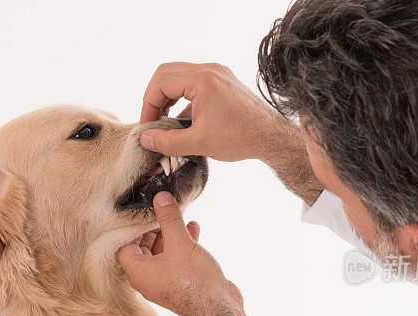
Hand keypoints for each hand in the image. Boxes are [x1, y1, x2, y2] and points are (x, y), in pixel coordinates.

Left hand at [118, 191, 243, 315]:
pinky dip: (183, 242)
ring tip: (179, 215)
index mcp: (139, 273)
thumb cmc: (195, 283)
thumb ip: (169, 219)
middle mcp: (148, 278)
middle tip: (162, 209)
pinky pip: (177, 257)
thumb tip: (160, 197)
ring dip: (170, 232)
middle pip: (143, 247)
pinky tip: (194, 228)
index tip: (145, 210)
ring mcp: (166, 280)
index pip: (125, 245)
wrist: (219, 311)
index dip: (133, 227)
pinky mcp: (182, 281)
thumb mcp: (180, 244)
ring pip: (162, 251)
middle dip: (154, 227)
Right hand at [139, 62, 290, 161]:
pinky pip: (193, 83)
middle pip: (166, 73)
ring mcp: (217, 74)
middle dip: (154, 97)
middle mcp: (209, 70)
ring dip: (167, 96)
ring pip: (179, 76)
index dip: (148, 106)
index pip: (161, 84)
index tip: (147, 126)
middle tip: (151, 120)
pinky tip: (182, 120)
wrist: (271, 137)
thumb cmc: (241, 138)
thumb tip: (145, 139)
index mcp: (202, 80)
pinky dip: (182, 98)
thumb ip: (168, 141)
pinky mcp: (223, 82)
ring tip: (163, 120)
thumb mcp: (199, 143)